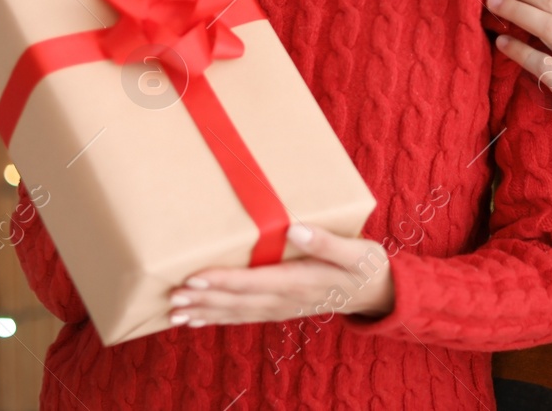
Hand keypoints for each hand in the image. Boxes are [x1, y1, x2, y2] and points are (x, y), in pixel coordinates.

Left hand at [167, 224, 393, 326]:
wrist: (378, 293)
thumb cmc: (366, 265)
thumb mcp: (356, 250)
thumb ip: (326, 242)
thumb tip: (296, 230)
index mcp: (300, 281)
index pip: (254, 283)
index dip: (223, 282)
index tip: (195, 278)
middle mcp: (286, 299)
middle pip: (238, 302)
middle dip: (204, 301)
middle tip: (173, 299)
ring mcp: (282, 307)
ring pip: (237, 313)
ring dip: (205, 313)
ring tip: (175, 313)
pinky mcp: (280, 308)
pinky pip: (245, 317)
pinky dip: (220, 318)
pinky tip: (198, 320)